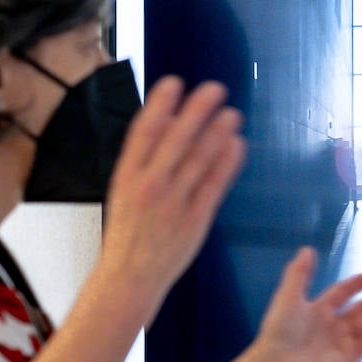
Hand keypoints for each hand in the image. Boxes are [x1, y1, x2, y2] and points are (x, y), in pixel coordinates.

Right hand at [98, 76, 246, 296]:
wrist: (128, 278)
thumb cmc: (128, 231)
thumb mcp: (123, 190)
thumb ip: (145, 160)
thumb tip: (169, 122)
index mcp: (126, 177)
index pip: (143, 133)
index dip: (159, 106)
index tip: (174, 83)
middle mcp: (149, 187)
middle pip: (175, 142)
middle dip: (196, 112)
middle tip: (214, 88)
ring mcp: (173, 204)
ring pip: (198, 161)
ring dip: (217, 134)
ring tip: (232, 113)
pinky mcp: (194, 221)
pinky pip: (214, 186)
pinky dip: (227, 164)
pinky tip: (237, 145)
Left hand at [251, 247, 361, 361]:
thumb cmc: (281, 330)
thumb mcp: (289, 296)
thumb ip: (299, 273)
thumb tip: (307, 249)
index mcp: (318, 311)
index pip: (341, 294)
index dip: (355, 285)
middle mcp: (333, 326)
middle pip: (361, 309)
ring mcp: (342, 343)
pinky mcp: (349, 358)